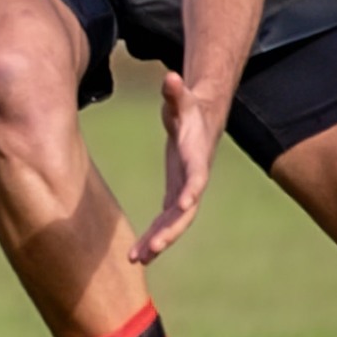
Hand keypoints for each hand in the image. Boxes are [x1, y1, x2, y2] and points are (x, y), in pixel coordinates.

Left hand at [130, 71, 223, 264]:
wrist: (201, 122)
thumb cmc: (190, 108)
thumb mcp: (182, 98)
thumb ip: (175, 92)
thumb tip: (170, 77)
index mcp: (196, 160)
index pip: (196, 179)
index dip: (190, 192)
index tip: (183, 206)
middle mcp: (193, 181)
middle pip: (184, 213)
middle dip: (169, 232)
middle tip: (150, 250)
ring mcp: (184, 191)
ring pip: (173, 225)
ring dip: (157, 243)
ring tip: (135, 260)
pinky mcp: (174, 196)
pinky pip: (164, 224)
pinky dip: (153, 239)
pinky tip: (137, 255)